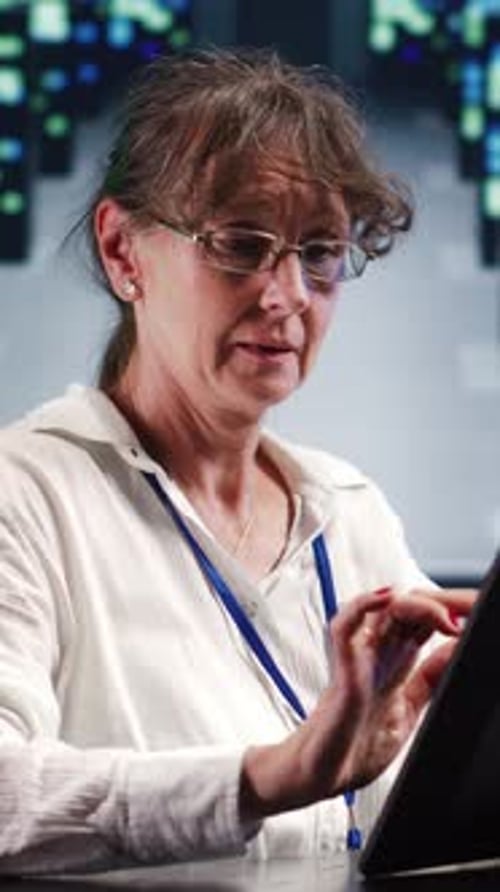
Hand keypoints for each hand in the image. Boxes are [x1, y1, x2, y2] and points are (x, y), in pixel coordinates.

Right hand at [241, 586, 474, 818]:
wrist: (317, 778)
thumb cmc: (351, 748)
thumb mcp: (408, 712)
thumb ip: (429, 680)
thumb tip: (456, 650)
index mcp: (396, 664)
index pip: (425, 620)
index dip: (452, 610)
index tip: (476, 611)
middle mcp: (378, 655)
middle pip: (410, 607)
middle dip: (443, 601)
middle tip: (471, 609)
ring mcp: (359, 660)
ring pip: (383, 611)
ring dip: (417, 604)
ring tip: (444, 616)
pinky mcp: (342, 673)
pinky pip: (344, 629)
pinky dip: (360, 608)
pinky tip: (384, 599)